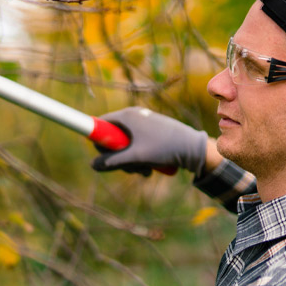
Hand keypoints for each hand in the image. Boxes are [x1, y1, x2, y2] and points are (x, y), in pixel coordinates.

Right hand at [91, 107, 208, 175]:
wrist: (192, 147)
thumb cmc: (163, 148)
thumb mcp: (136, 157)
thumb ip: (112, 162)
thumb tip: (93, 165)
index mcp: (127, 115)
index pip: (101, 124)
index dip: (99, 141)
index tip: (104, 155)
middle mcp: (134, 115)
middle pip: (113, 137)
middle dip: (118, 156)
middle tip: (127, 168)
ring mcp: (144, 122)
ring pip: (126, 144)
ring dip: (131, 160)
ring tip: (144, 170)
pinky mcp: (152, 130)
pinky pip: (138, 144)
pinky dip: (140, 156)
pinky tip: (150, 168)